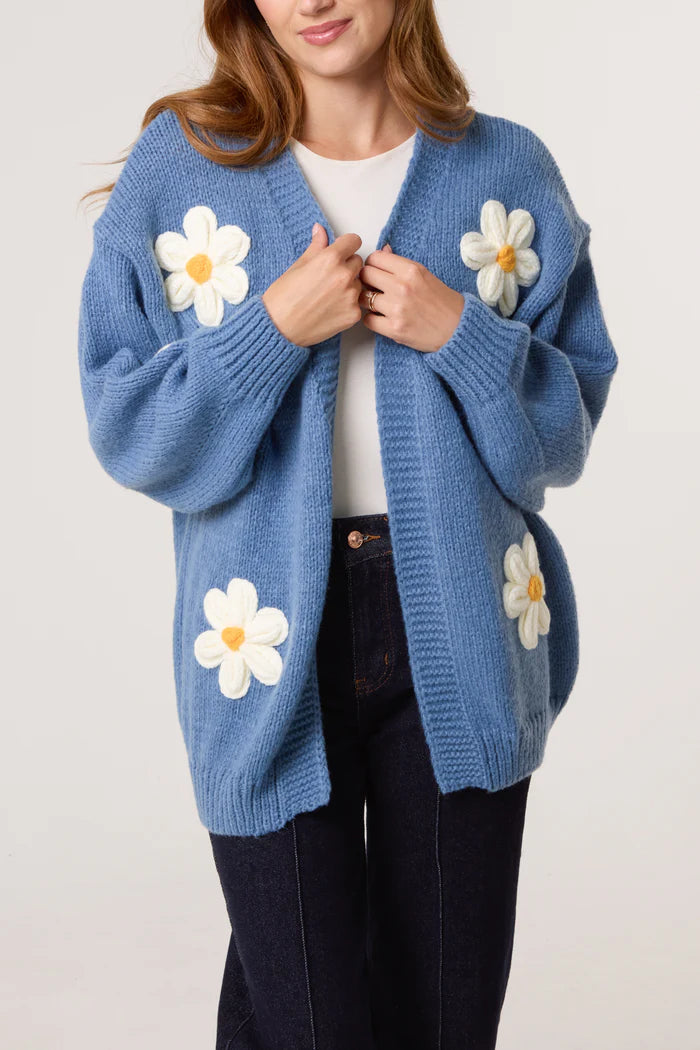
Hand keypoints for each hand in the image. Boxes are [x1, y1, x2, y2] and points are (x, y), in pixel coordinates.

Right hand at [262, 223, 363, 346]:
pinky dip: (347, 305)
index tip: (341, 252)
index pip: (354, 241)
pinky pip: (356, 303)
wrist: (279, 328)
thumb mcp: (298, 265)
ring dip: (348, 286)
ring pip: (358, 283)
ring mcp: (351, 296)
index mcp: (331, 258)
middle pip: (357, 262)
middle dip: (346, 266)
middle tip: (328, 278)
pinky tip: (330, 309)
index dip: (346, 246)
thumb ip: (316, 247)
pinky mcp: (353, 314)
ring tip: (327, 296)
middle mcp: (344, 275)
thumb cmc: (283, 298)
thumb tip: (320, 230)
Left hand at [359, 245, 464, 352]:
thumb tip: (384, 250)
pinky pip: (368, 320)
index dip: (373, 264)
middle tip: (374, 287)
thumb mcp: (425, 274)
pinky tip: (382, 318)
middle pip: (365, 275)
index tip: (377, 272)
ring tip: (379, 304)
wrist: (457, 329)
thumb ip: (401, 264)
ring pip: (363, 298)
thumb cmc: (443, 302)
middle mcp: (402, 287)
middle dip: (367, 280)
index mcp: (411, 270)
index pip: (375, 258)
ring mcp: (397, 309)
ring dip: (368, 301)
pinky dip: (372, 319)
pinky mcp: (394, 329)